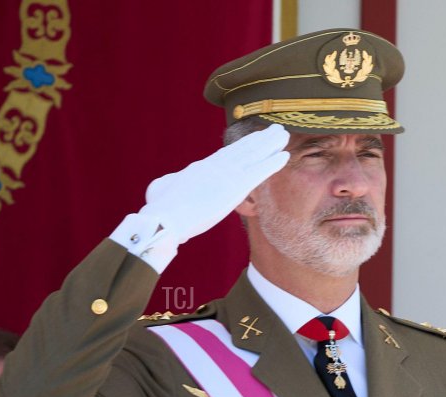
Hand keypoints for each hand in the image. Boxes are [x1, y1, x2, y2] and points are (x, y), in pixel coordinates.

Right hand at [138, 123, 289, 245]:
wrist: (164, 218)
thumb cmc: (160, 208)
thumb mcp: (163, 188)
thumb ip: (172, 182)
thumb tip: (172, 182)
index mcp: (201, 168)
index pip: (227, 154)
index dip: (244, 145)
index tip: (256, 138)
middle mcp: (216, 166)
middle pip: (243, 149)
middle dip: (261, 139)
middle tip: (276, 129)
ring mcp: (226, 174)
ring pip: (253, 154)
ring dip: (271, 144)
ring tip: (284, 133)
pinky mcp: (234, 187)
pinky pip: (259, 172)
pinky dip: (272, 163)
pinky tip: (285, 156)